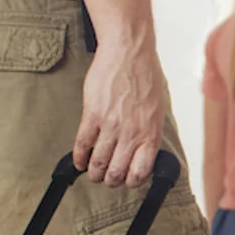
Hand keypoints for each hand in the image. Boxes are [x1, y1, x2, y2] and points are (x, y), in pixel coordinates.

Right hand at [76, 34, 168, 186]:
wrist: (129, 53)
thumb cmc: (145, 77)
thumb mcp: (156, 110)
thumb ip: (148, 133)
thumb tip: (141, 153)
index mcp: (150, 134)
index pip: (141, 172)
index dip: (132, 182)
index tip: (126, 181)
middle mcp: (131, 133)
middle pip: (117, 172)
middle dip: (110, 181)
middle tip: (106, 179)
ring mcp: (111, 125)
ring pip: (98, 162)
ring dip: (93, 172)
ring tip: (92, 172)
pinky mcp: (93, 115)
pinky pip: (82, 144)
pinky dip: (79, 157)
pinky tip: (78, 161)